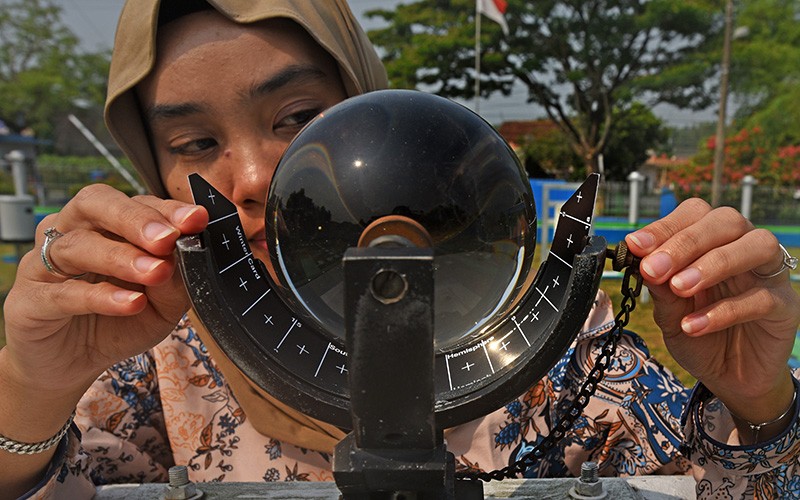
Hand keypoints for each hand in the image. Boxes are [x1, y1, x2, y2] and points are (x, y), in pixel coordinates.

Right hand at [2, 184, 207, 398]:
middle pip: (96, 203)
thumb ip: (176, 281)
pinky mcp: (28, 301)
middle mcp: (73, 233)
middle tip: (168, 239)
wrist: (73, 366)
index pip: (137, 203)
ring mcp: (45, 264)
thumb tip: (188, 256)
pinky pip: (63, 292)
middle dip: (136, 218)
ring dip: (121, 257)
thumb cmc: (120, 324)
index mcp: (109, 226)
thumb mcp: (163, 306)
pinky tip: (131, 303)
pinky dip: (101, 296)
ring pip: (77, 244)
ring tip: (155, 273)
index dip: (168, 209)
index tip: (197, 219)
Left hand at [625, 198, 799, 429]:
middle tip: (655, 269)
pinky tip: (693, 325)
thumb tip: (642, 260)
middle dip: (686, 242)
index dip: (664, 226)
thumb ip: (660, 287)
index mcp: (712, 241)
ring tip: (680, 288)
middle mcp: (744, 247)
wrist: (726, 377)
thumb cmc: (697, 332)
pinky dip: (723, 311)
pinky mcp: (785, 306)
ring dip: (714, 263)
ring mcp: (769, 275)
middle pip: (727, 221)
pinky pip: (762, 298)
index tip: (635, 246)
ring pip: (758, 245)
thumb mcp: (668, 311)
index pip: (694, 214)